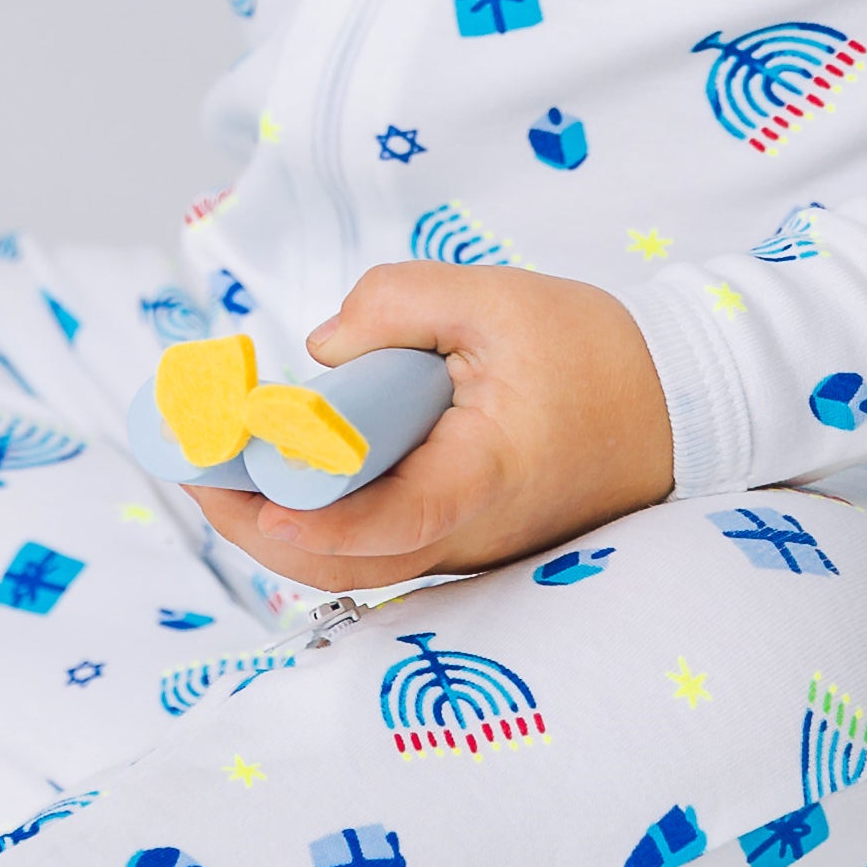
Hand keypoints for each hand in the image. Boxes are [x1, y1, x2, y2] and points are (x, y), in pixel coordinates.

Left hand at [185, 261, 673, 590]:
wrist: (677, 406)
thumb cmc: (591, 352)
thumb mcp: (495, 300)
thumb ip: (399, 305)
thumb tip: (321, 349)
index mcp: (481, 478)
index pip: (386, 523)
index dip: (308, 518)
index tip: (242, 489)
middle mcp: (469, 534)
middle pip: (346, 563)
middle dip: (255, 523)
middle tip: (190, 463)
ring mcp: (466, 549)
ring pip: (354, 566)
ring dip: (275, 528)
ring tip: (213, 465)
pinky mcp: (463, 542)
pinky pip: (377, 549)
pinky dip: (314, 524)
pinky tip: (274, 473)